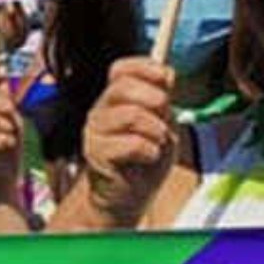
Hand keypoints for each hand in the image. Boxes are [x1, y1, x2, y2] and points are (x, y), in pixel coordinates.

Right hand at [79, 56, 179, 227]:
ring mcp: (95, 131)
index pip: (121, 69)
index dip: (145, 67)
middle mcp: (101, 110)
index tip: (167, 79)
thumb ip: (162, 97)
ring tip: (156, 143)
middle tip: (164, 119)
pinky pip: (132, 143)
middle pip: (124, 87)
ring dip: (156, 131)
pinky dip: (150, 151)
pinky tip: (148, 157)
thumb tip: (167, 72)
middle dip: (156, 100)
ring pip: (131, 115)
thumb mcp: (163, 121)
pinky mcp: (96, 154)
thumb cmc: (146, 157)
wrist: (130, 195)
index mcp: (115, 98)